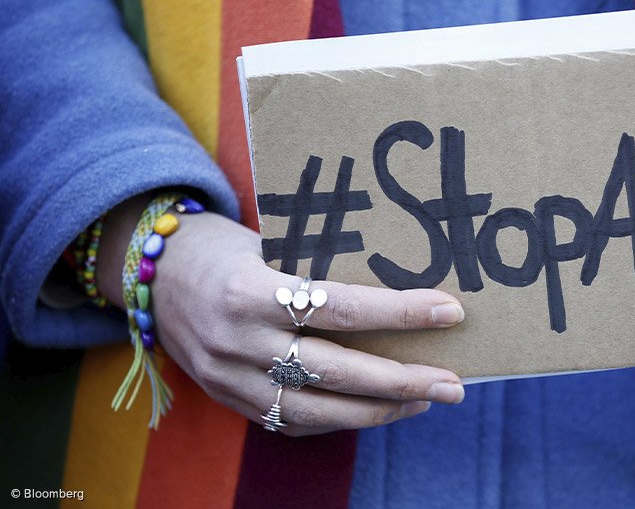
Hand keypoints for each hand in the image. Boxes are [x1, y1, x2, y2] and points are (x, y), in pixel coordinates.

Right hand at [97, 197, 465, 435]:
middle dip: (403, 380)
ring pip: (316, 407)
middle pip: (336, 370)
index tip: (449, 311)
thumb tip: (404, 284)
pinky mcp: (226, 397)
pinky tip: (376, 409)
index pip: (341, 308)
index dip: (400, 313)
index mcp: (250, 289)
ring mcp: (229, 375)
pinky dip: (338, 418)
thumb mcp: (273, 241)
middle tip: (453, 383)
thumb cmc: (229, 245)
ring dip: (379, 410)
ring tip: (425, 400)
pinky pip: (290, 421)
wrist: (153, 270)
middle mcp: (238, 339)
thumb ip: (324, 267)